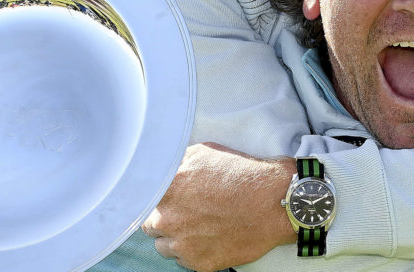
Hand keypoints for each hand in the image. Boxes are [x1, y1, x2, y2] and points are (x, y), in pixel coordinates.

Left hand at [141, 142, 294, 271]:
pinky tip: (207, 237)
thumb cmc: (241, 175)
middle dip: (163, 217)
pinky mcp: (199, 263)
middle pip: (149, 224)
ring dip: (174, 237)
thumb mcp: (203, 153)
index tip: (157, 199)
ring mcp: (183, 244)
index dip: (151, 198)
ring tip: (196, 225)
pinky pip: (183, 261)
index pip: (139, 198)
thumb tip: (159, 167)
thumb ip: (174, 163)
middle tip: (184, 210)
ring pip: (163, 246)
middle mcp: (169, 218)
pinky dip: (191, 252)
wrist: (274, 201)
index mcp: (167, 189)